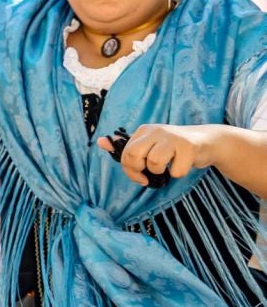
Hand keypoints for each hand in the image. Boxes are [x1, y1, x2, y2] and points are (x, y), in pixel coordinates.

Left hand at [98, 123, 225, 186]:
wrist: (207, 141)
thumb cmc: (174, 148)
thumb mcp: (149, 145)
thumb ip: (126, 147)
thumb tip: (100, 142)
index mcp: (144, 130)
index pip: (126, 152)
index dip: (129, 169)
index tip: (139, 176)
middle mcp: (157, 130)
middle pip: (134, 155)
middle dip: (138, 171)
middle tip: (148, 176)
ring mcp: (173, 137)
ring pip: (154, 162)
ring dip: (159, 172)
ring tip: (168, 167)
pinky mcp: (189, 146)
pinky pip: (176, 170)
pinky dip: (178, 174)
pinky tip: (183, 165)